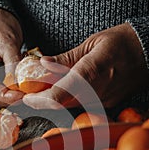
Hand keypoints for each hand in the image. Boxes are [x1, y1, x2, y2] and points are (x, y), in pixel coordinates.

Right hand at [0, 8, 23, 106]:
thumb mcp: (8, 42)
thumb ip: (13, 64)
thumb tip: (20, 84)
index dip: (5, 95)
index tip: (21, 96)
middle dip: (10, 97)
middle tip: (28, 95)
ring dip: (12, 94)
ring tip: (27, 90)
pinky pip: (0, 87)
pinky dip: (12, 88)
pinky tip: (23, 87)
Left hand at [23, 23, 148, 108]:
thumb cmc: (122, 43)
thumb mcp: (92, 44)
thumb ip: (66, 59)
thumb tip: (43, 65)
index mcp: (93, 72)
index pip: (60, 95)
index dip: (40, 100)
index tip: (27, 98)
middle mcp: (98, 91)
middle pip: (61, 105)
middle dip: (41, 101)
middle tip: (29, 93)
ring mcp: (103, 100)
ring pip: (69, 107)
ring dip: (52, 101)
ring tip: (43, 88)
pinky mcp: (106, 104)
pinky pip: (80, 105)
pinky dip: (66, 99)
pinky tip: (61, 89)